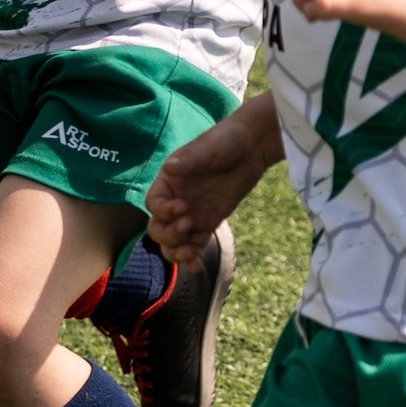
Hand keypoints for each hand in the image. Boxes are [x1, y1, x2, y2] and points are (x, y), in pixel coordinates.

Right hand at [145, 103, 278, 267]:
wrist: (252, 147)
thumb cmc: (227, 140)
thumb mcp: (209, 147)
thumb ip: (190, 159)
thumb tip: (170, 167)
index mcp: (168, 181)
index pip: (153, 204)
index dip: (162, 210)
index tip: (182, 207)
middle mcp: (175, 199)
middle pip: (158, 227)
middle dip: (168, 234)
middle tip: (188, 225)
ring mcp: (190, 213)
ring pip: (172, 240)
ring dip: (175, 250)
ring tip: (188, 254)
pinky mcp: (207, 223)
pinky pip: (194, 244)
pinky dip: (192, 257)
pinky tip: (195, 266)